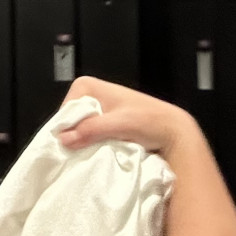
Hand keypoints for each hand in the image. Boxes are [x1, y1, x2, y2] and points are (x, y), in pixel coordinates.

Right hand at [52, 76, 194, 159]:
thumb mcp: (119, 124)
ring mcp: (96, 107)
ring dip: (85, 141)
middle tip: (89, 149)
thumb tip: (63, 139)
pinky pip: (88, 133)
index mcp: (87, 85)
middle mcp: (89, 93)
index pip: (63, 111)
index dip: (68, 128)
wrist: (172, 130)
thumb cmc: (149, 121)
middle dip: (76, 135)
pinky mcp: (104, 121)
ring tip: (98, 150)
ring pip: (78, 128)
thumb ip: (91, 129)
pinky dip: (92, 143)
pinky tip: (102, 150)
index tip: (79, 143)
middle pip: (69, 120)